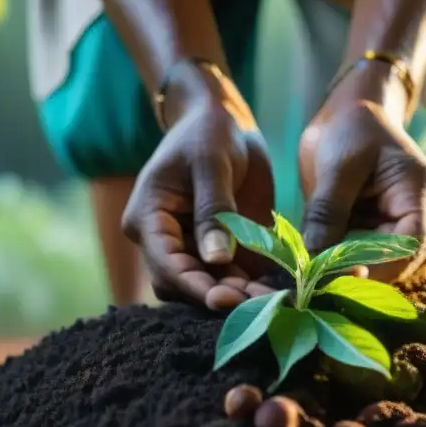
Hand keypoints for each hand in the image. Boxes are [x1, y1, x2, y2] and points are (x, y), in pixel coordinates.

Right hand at [122, 82, 275, 309]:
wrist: (221, 122)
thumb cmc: (208, 133)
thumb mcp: (211, 164)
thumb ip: (213, 210)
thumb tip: (217, 259)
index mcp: (148, 219)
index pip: (166, 264)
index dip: (195, 286)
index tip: (227, 299)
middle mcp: (164, 243)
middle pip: (182, 286)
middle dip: (218, 297)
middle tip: (258, 304)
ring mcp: (191, 249)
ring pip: (206, 288)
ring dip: (238, 298)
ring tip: (273, 300)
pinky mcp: (218, 251)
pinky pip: (230, 278)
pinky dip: (251, 287)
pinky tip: (277, 290)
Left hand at [299, 72, 425, 280]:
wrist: (349, 117)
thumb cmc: (352, 128)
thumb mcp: (338, 165)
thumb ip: (327, 211)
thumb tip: (312, 258)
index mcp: (417, 194)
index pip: (415, 244)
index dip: (384, 265)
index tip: (346, 273)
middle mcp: (416, 219)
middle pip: (401, 265)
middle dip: (361, 275)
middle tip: (318, 281)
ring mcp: (396, 231)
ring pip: (379, 270)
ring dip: (347, 274)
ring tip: (312, 274)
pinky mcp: (373, 238)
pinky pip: (360, 263)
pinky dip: (337, 268)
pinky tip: (312, 267)